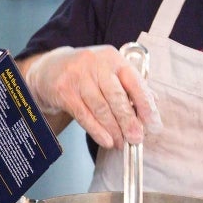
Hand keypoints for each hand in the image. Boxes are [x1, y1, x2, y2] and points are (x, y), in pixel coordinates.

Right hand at [23, 45, 162, 147]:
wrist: (48, 69)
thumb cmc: (85, 73)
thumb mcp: (107, 71)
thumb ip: (130, 85)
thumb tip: (153, 102)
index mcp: (112, 58)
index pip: (134, 82)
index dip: (145, 105)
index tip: (154, 124)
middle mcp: (96, 64)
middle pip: (117, 97)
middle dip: (129, 121)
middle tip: (137, 139)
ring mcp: (78, 76)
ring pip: (101, 108)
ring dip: (113, 130)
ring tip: (122, 143)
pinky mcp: (63, 91)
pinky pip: (84, 115)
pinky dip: (96, 130)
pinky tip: (106, 141)